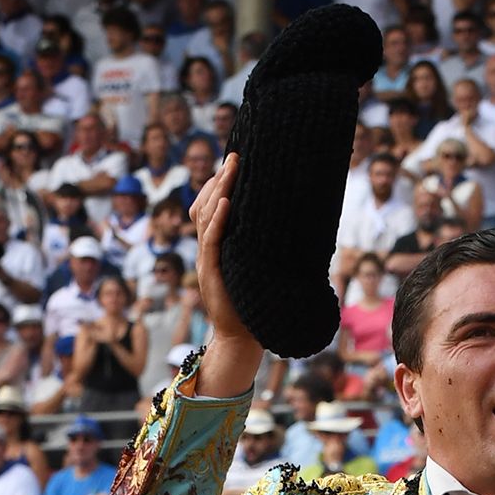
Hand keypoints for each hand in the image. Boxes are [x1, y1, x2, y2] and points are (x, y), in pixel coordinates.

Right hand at [191, 152, 255, 350]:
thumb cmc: (253, 306)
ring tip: (230, 169)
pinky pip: (211, 241)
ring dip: (217, 190)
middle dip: (218, 179)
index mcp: (217, 248)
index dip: (218, 185)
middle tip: (234, 156)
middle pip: (204, 206)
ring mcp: (207, 261)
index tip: (234, 163)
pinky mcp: (211, 273)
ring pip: (205, 217)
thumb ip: (262, 250)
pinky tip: (225, 203)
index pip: (211, 208)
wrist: (241, 339)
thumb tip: (289, 228)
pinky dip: (216, 220)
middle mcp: (207, 250)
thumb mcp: (257, 270)